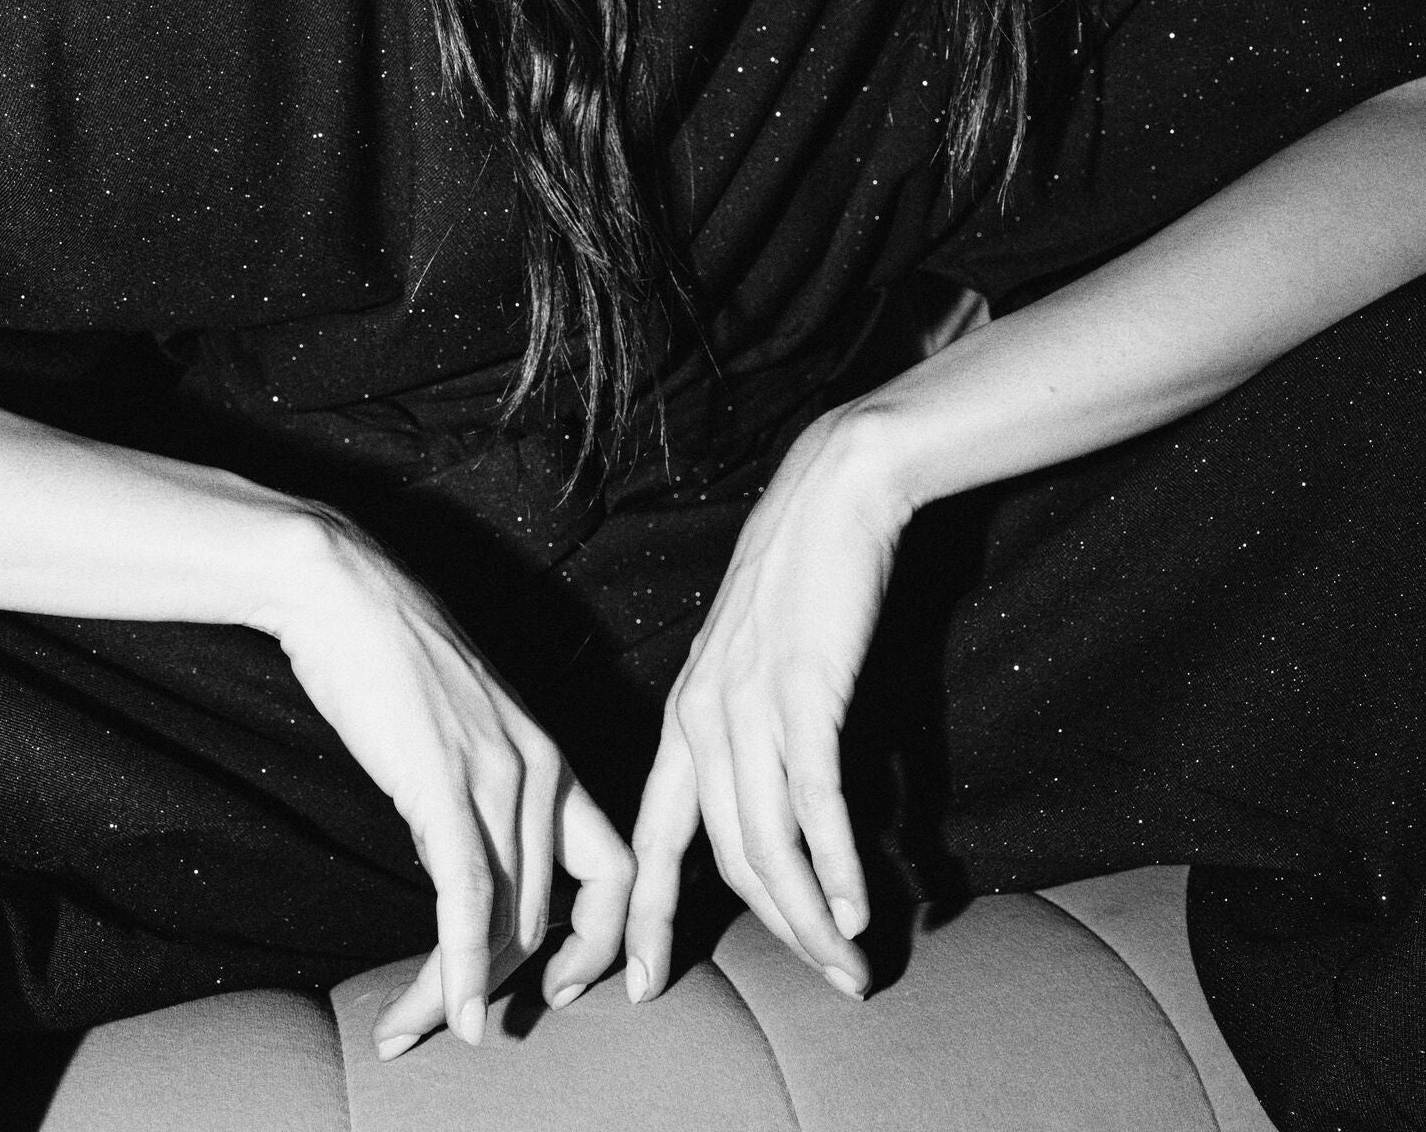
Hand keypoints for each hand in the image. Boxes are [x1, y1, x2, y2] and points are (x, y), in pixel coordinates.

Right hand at [255, 515, 634, 1054]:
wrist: (344, 590)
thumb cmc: (389, 655)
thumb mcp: (457, 731)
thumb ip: (474, 796)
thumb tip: (462, 870)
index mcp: (551, 758)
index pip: (613, 870)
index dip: (603, 943)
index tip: (568, 990)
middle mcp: (540, 770)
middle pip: (543, 914)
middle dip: (496, 984)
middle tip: (443, 1026)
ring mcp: (496, 774)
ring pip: (505, 916)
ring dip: (459, 987)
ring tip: (409, 1029)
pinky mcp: (444, 780)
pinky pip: (465, 892)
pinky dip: (458, 962)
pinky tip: (442, 1007)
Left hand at [624, 405, 906, 1002]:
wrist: (829, 498)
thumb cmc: (799, 581)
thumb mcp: (754, 665)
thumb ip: (751, 734)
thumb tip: (779, 812)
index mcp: (683, 719)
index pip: (650, 841)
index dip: (639, 921)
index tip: (628, 990)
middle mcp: (702, 721)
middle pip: (719, 860)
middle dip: (771, 934)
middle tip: (827, 988)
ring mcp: (749, 706)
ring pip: (766, 845)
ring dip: (812, 918)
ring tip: (851, 969)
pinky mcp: (803, 691)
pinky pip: (813, 802)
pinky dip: (837, 865)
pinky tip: (859, 910)